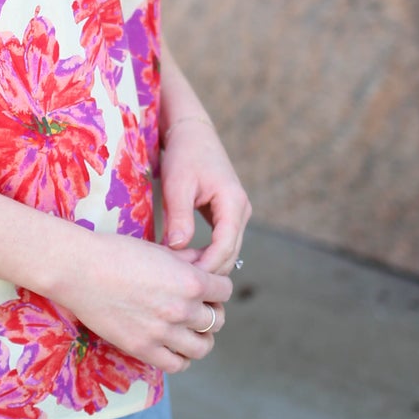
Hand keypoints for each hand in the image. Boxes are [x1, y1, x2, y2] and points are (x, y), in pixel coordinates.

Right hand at [49, 229, 232, 372]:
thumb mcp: (160, 250)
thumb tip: (205, 267)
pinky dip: (181, 358)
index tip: (207, 289)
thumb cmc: (117, 253)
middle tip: (197, 309)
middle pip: (217, 321)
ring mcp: (163, 332)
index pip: (225, 291)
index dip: (217, 288)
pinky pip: (177, 364)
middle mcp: (182, 309)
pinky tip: (173, 346)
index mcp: (190, 281)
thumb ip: (188, 262)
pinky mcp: (143, 349)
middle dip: (211, 313)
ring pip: (203, 347)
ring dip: (200, 339)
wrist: (80, 269)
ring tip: (189, 331)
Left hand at [160, 117, 251, 276]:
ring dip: (207, 265)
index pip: (225, 246)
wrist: (192, 134)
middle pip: (230, 253)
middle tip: (179, 284)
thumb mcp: (177, 185)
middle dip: (208, 271)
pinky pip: (222, 243)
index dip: (207, 266)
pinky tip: (186, 263)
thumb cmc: (184, 155)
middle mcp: (241, 210)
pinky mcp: (228, 215)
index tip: (185, 280)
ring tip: (180, 276)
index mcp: (233, 202)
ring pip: (227, 251)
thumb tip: (176, 247)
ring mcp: (237, 214)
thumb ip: (179, 216)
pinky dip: (207, 255)